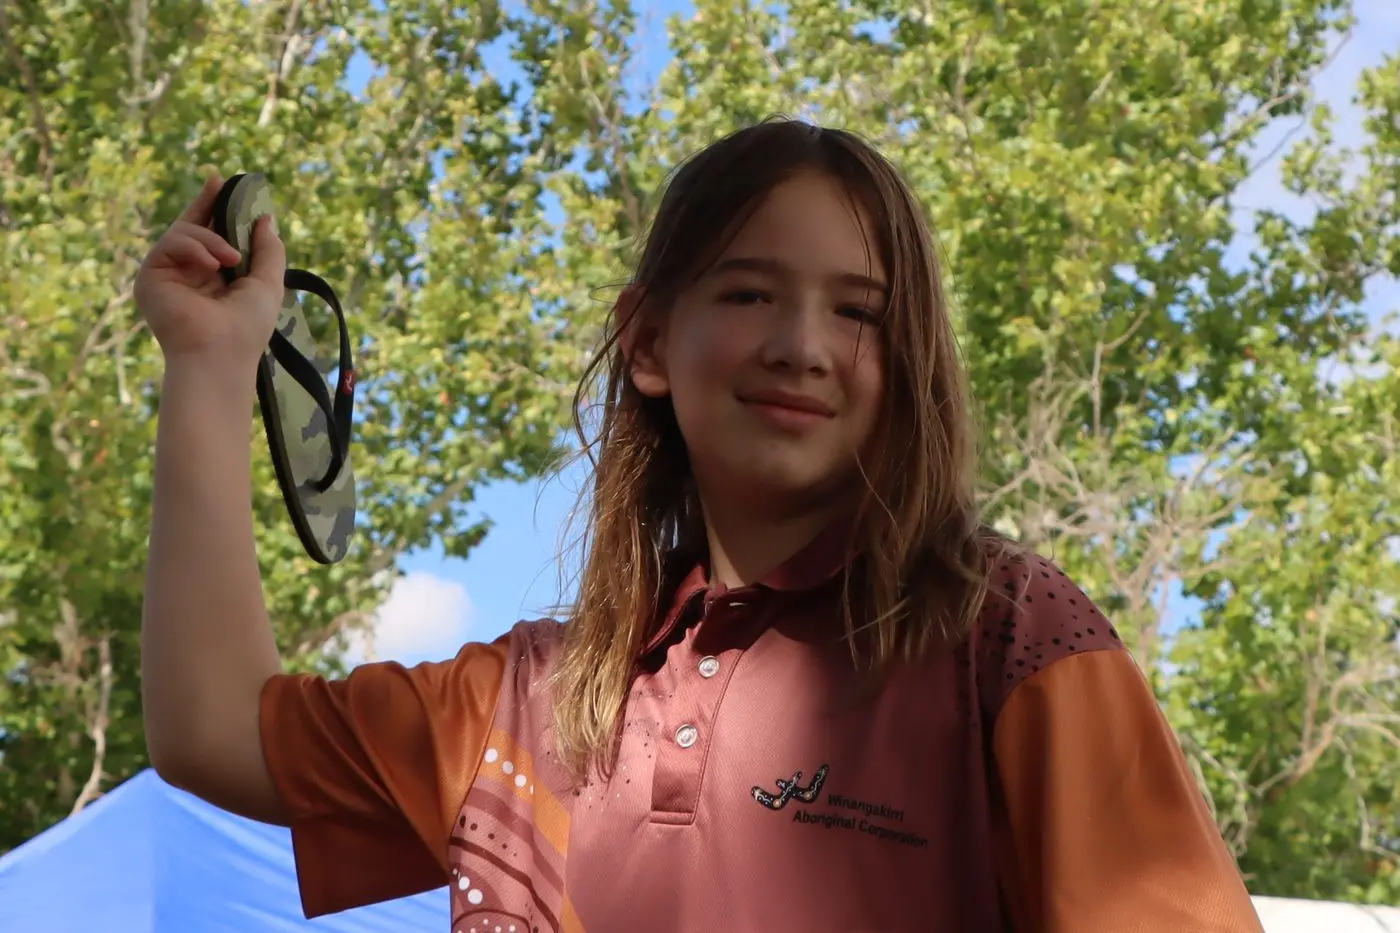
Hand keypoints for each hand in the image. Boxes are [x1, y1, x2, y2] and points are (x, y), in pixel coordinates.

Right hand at [135, 173, 286, 374]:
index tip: (226, 184)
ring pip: (184, 232)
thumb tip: (267, 219)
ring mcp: (168, 275)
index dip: (218, 210)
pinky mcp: (150, 277)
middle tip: (219, 182)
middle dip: (206, 204)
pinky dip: (194, 247)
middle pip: (192, 227)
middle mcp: (189, 275)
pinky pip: (170, 243)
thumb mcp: (267, 283)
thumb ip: (268, 251)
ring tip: (231, 260)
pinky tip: (212, 264)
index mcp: (215, 278)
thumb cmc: (247, 326)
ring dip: (211, 239)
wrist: (219, 353)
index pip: (213, 237)